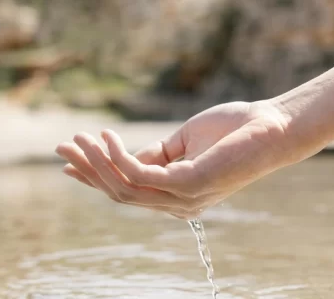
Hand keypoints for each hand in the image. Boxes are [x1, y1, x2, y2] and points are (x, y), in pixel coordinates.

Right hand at [55, 100, 293, 218]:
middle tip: (61, 146)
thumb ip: (154, 154)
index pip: (127, 192)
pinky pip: (139, 175)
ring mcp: (183, 199)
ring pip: (123, 188)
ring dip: (96, 162)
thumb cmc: (234, 131)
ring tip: (79, 138)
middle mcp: (177, 205)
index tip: (68, 162)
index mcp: (176, 196)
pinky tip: (107, 137)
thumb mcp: (183, 142)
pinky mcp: (188, 185)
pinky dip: (118, 156)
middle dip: (87, 170)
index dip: (94, 177)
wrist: (272, 127)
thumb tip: (121, 155)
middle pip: (118, 193)